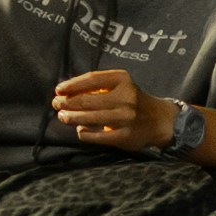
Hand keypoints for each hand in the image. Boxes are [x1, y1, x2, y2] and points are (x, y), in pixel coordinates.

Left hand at [51, 62, 167, 151]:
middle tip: (56, 104)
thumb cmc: (132, 99)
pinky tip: (80, 130)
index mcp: (122, 79)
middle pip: (88, 100)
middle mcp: (125, 97)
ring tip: (62, 116)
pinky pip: (98, 136)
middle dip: (68, 102)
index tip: (58, 90)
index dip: (72, 85)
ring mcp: (126, 117)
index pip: (92, 79)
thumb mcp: (120, 85)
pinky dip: (85, 133)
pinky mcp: (125, 136)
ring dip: (72, 117)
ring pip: (90, 118)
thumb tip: (66, 92)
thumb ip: (98, 86)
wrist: (159, 120)